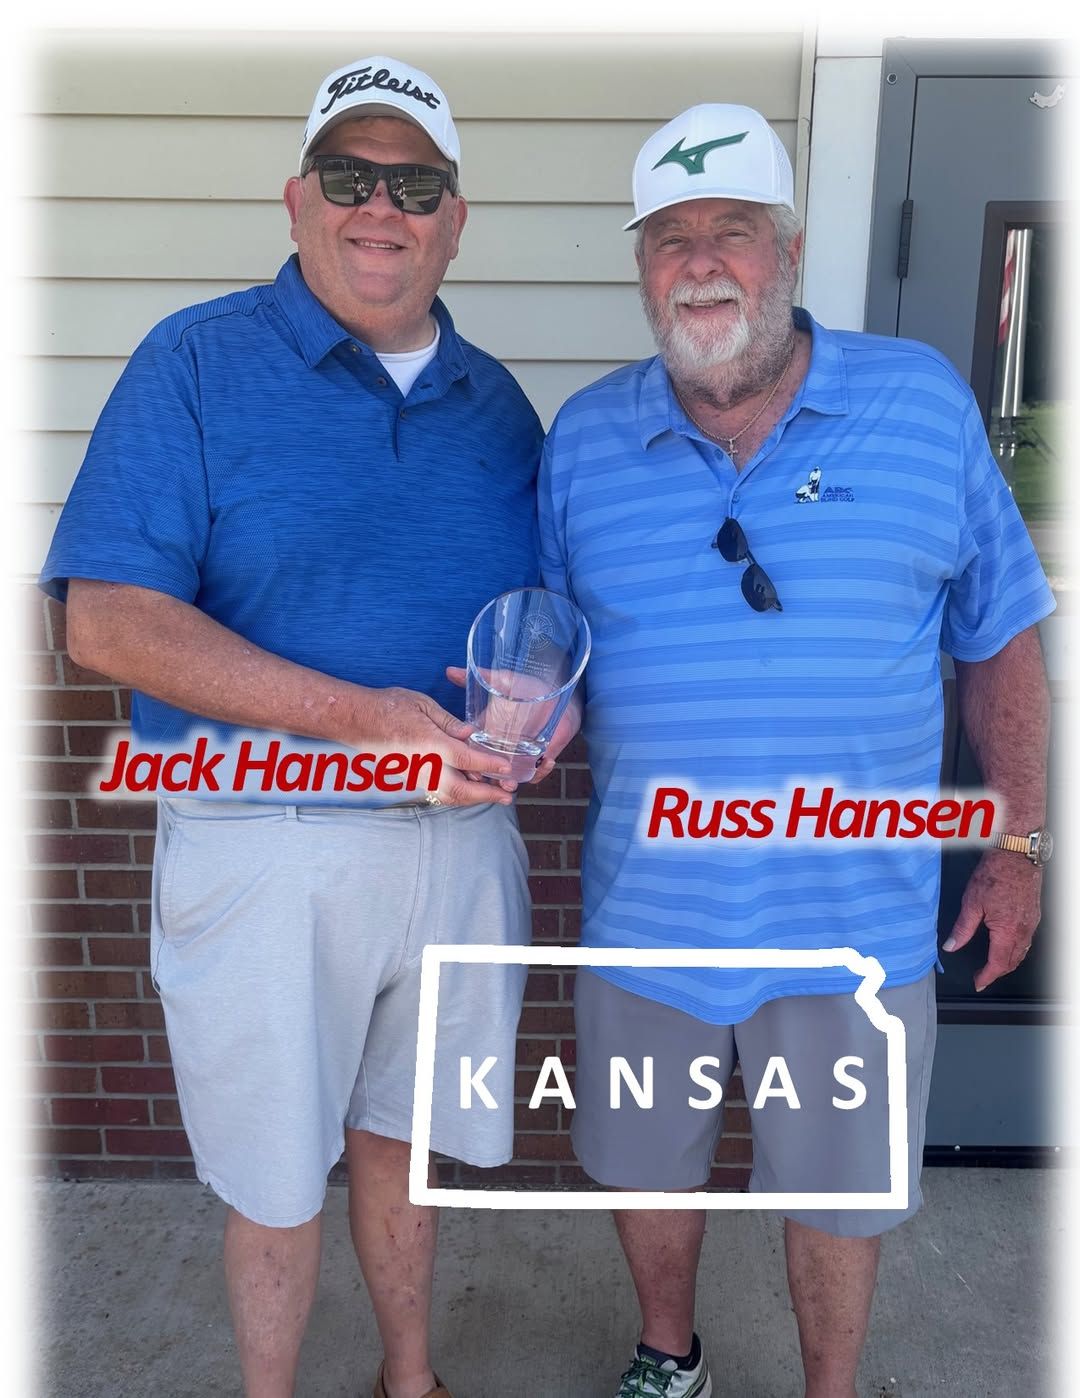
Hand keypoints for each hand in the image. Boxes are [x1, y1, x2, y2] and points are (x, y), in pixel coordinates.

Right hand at [354, 685, 514, 806]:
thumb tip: (471, 734)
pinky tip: (469, 788)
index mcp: (430, 744)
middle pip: (460, 789)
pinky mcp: (409, 777)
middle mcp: (423, 765)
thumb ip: (450, 722)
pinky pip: (437, 791)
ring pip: (448, 795)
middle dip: (486, 795)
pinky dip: (457, 794)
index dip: (490, 766)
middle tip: (507, 797)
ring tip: (493, 796)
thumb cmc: (388, 707)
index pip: (467, 760)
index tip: (507, 769)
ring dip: (472, 798)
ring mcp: (415, 775)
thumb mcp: (423, 704)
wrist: (356, 720)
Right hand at [444, 666, 582, 788]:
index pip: (468, 753)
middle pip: (485, 772)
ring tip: (510, 783)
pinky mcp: (536, 759)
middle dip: (484, 781)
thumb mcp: (504, 681)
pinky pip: (534, 774)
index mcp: (485, 733)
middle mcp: (499, 748)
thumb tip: (451, 671)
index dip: (466, 763)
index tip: (468, 766)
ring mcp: (517, 756)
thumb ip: (481, 677)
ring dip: (507, 783)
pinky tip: (546, 761)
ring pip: (507, 779)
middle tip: (486, 779)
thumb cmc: (530, 687)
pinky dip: (540, 772)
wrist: (558, 693)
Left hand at [942, 850, 1041, 990]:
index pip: (998, 963)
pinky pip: (1027, 940)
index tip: (978, 982)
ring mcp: (1031, 923)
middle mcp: (1023, 930)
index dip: (987, 976)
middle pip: (1012, 961)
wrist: (1016, 855)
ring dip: (1008, 962)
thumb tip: (951, 945)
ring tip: (993, 965)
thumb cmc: (995, 874)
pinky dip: (1016, 949)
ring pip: (1022, 952)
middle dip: (997, 972)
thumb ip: (962, 928)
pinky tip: (1007, 944)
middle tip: (983, 976)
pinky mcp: (1033, 914)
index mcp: (1007, 931)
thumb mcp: (971, 902)